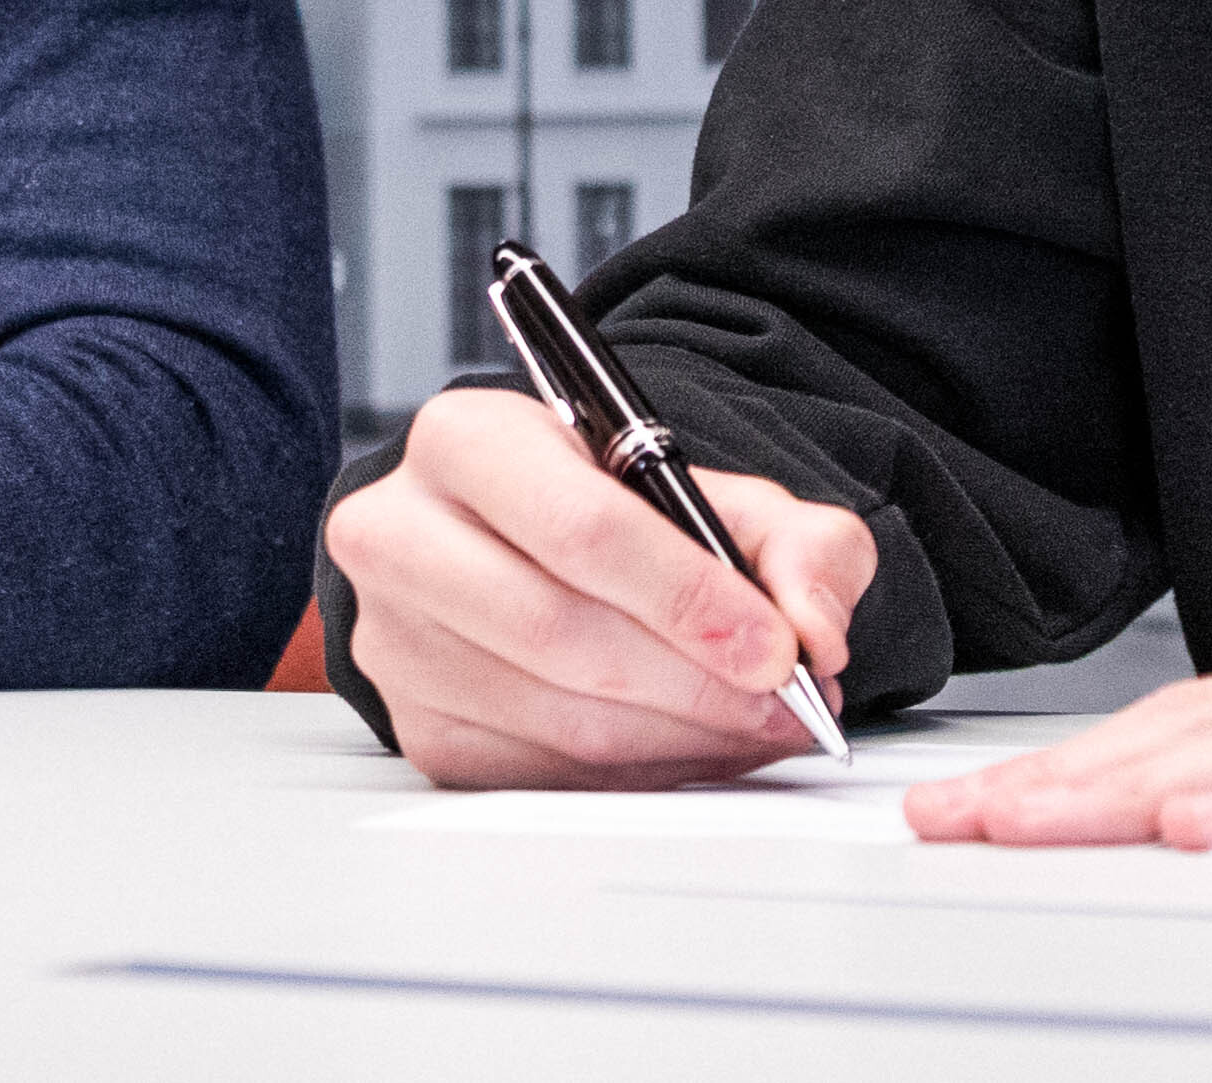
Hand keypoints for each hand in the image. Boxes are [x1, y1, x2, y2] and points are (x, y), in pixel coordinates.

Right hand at [325, 385, 874, 786]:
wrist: (524, 546)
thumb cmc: (613, 512)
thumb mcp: (719, 491)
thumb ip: (796, 541)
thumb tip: (814, 630)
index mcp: (466, 439)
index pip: (578, 527)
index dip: (687, 597)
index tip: (774, 649)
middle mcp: (400, 533)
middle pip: (559, 631)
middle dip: (694, 681)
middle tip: (784, 703)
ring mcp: (397, 641)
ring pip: (555, 715)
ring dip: (678, 736)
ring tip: (755, 724)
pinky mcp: (418, 726)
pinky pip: (542, 774)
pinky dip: (638, 772)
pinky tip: (692, 745)